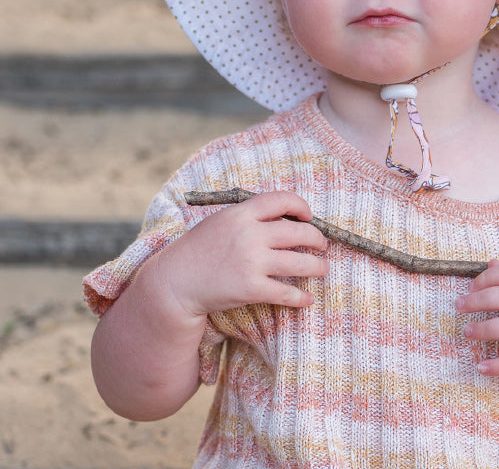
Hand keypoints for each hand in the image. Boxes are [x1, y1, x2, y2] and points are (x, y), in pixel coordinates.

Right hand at [156, 191, 328, 316]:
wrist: (175, 282)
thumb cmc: (198, 250)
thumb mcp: (221, 221)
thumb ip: (249, 216)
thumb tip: (283, 216)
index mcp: (242, 214)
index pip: (282, 199)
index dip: (301, 205)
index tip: (309, 216)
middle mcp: (250, 235)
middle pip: (299, 231)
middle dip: (317, 239)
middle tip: (322, 245)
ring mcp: (252, 262)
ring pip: (300, 262)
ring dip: (318, 266)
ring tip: (323, 269)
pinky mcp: (251, 288)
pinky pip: (287, 292)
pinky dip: (301, 297)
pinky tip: (307, 298)